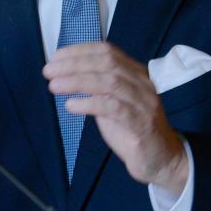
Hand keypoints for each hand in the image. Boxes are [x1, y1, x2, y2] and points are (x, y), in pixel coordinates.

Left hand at [43, 42, 188, 193]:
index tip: (55, 57)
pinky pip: (114, 108)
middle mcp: (142, 83)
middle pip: (106, 63)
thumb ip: (95, 87)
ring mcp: (144, 103)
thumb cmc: (130, 128)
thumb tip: (62, 74)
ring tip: (54, 86)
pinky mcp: (141, 124)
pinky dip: (89, 104)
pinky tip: (72, 106)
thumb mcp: (112, 102)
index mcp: (135, 73)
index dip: (79, 51)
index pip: (107, 51)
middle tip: (49, 71)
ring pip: (109, 82)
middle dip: (74, 64)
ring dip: (77, 81)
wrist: (161, 159)